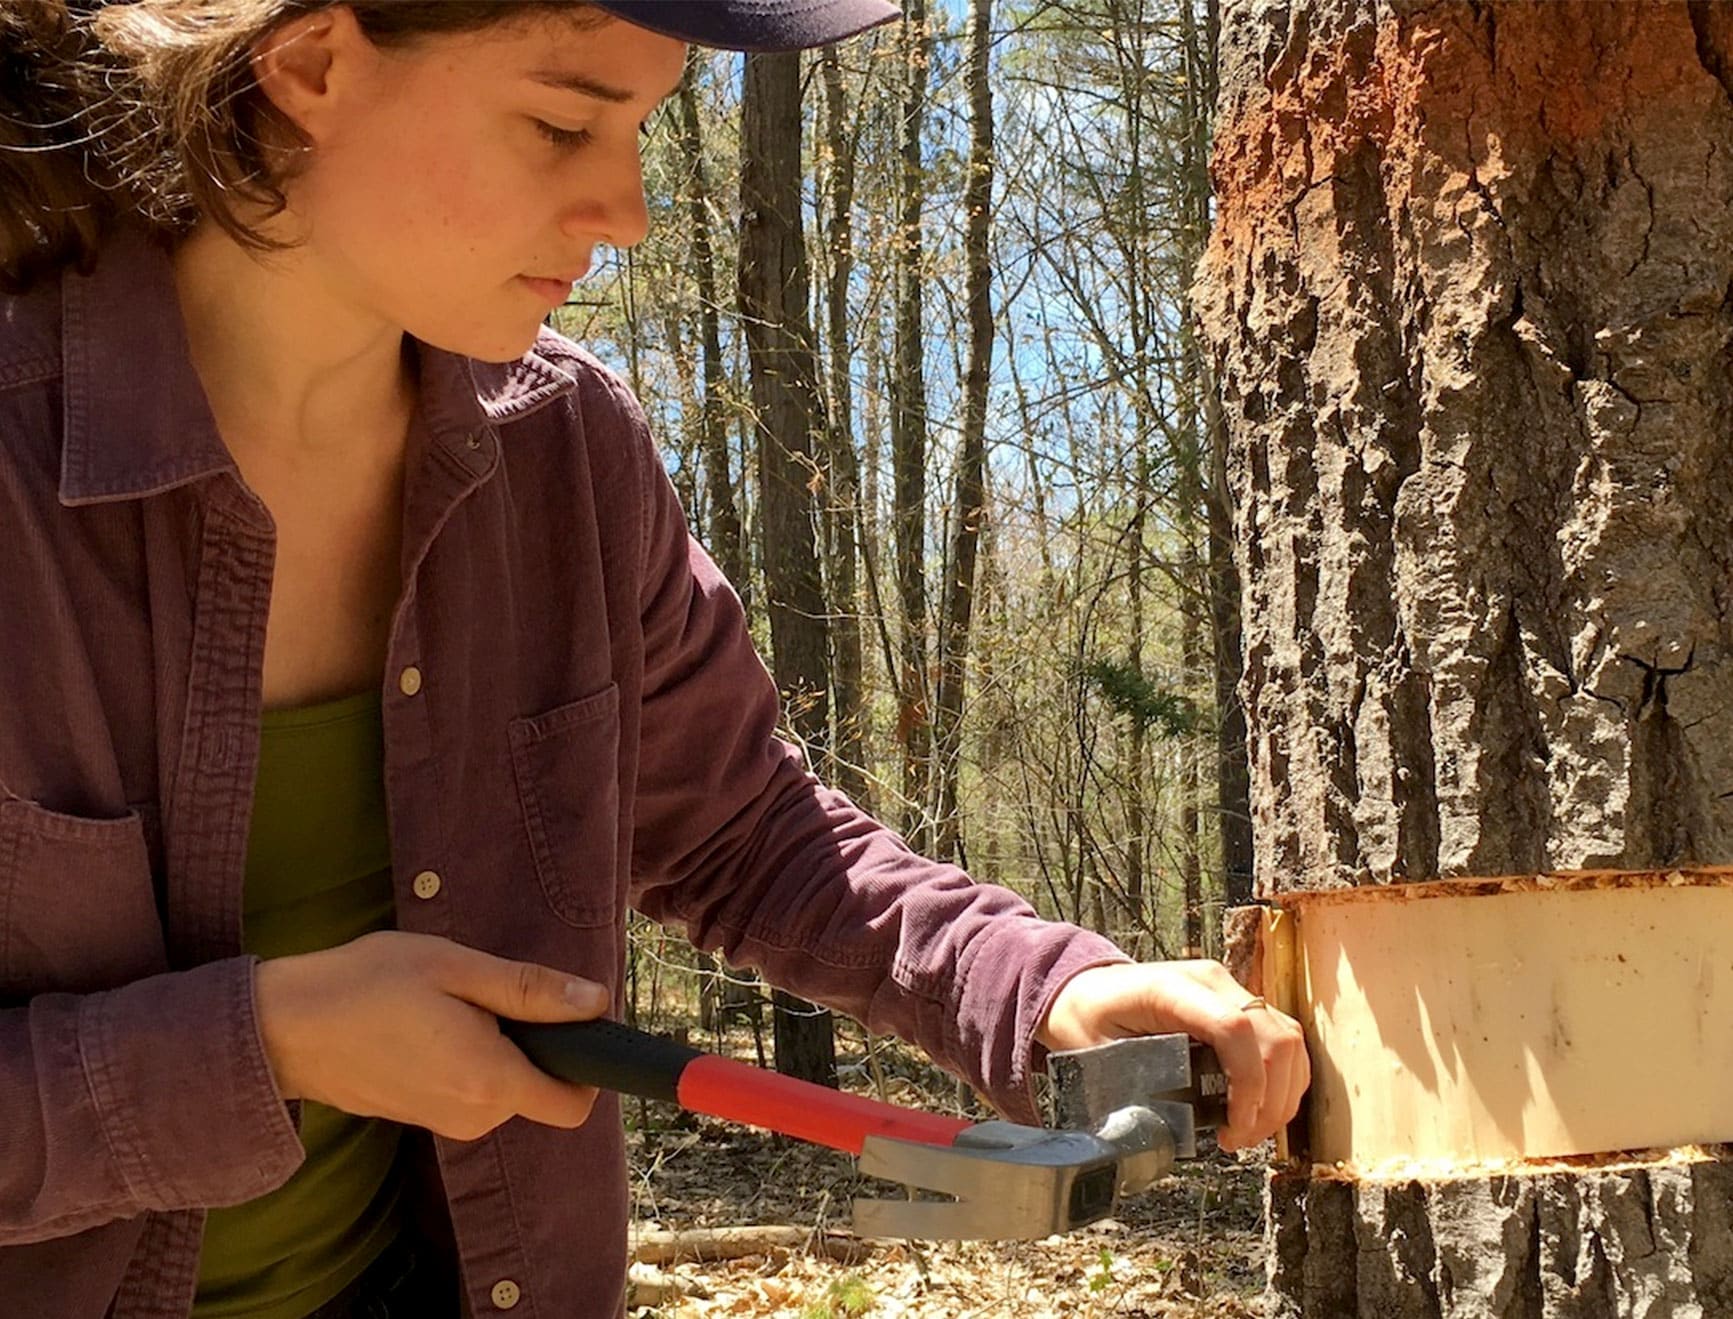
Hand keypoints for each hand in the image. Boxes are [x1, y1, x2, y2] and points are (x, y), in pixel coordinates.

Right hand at [255, 930, 609, 1140]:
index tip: (566, 1020)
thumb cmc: (367, 986)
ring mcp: (444, 1123)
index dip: (584, 1063)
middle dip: (529, 1043)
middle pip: (538, 1088)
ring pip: (502, 1087)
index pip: (573, 1105)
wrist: (282, 1028)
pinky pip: (469, 1090)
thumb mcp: (456, 969)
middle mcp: (474, 1118)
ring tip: (445, 1006)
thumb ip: (531, 990)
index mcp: (490, 1083)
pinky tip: (425, 1025)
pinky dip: (465, 1060)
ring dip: (493, 1047)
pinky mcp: (421, 1117)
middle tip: (481, 994)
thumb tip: (596, 1002)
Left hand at [1037, 960, 1308, 1152]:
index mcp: (1172, 988)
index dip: (1248, 1085)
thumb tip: (1168, 1133)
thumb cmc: (1088, 1018)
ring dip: (1282, 1094)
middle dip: (1270, 1100)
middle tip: (1240, 1140)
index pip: (1235, 1029)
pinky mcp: (1240, 1003)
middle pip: (1275, 1037)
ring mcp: (1230, 988)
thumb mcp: (1097, 1053)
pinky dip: (1282, 1079)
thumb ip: (1132, 1088)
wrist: (1085, 989)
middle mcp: (1211, 981)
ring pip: (1288, 1039)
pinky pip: (1282, 1039)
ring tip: (1249, 1131)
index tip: (1234, 1129)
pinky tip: (1258, 1109)